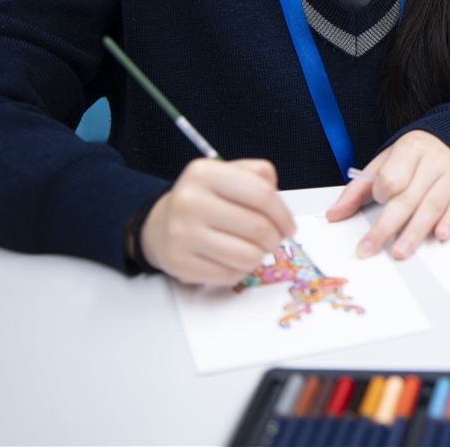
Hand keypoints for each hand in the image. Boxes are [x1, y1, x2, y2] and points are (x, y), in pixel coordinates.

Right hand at [140, 158, 295, 284]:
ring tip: (254, 249)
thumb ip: (260, 178)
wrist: (160, 223)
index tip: (289, 226)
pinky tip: (232, 258)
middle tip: (275, 240)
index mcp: (205, 173)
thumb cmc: (204, 199)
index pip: (261, 195)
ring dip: (259, 256)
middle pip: (257, 227)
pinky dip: (239, 269)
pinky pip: (229, 275)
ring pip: (247, 256)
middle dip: (275, 238)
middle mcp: (189, 201)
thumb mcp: (228, 174)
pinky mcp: (179, 263)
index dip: (283, 214)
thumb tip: (281, 209)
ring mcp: (182, 234)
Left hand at [327, 131, 449, 258]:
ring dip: (416, 231)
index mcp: (410, 150)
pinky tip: (440, 236)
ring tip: (400, 252)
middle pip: (408, 198)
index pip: (392, 177)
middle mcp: (433, 162)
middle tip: (371, 248)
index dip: (382, 193)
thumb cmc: (417, 154)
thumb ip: (359, 189)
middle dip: (388, 226)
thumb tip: (334, 214)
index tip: (378, 200)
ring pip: (432, 206)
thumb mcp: (386, 161)